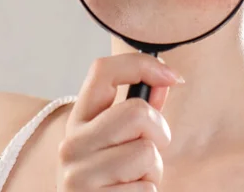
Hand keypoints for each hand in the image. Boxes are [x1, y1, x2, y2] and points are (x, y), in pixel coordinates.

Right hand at [56, 53, 183, 190]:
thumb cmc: (113, 179)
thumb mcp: (122, 141)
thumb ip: (143, 111)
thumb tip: (166, 80)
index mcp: (79, 119)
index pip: (102, 70)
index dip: (142, 64)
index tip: (173, 77)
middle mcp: (71, 144)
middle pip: (136, 112)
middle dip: (159, 131)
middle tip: (152, 150)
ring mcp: (77, 176)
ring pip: (145, 152)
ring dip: (153, 169)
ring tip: (137, 179)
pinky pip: (145, 188)